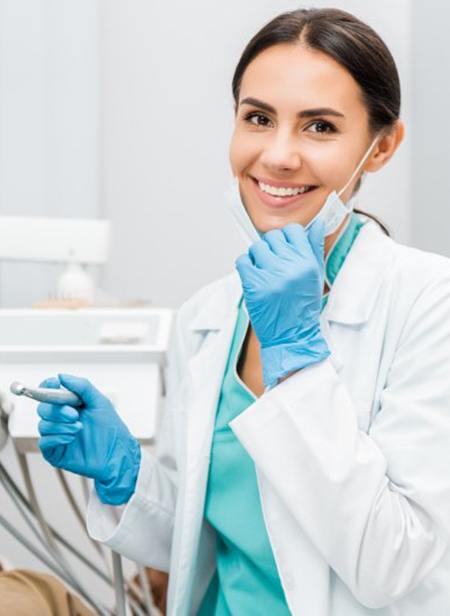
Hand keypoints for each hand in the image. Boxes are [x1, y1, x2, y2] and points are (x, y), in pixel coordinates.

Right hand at [37, 374, 140, 504]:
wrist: (117, 453)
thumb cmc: (110, 428)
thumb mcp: (100, 402)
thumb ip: (82, 387)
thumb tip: (61, 376)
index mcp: (69, 405)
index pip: (49, 392)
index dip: (48, 387)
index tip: (54, 383)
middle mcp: (60, 419)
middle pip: (43, 408)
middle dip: (57, 409)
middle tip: (75, 414)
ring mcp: (57, 435)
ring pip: (43, 425)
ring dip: (61, 425)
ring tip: (79, 428)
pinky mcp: (56, 452)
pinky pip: (44, 442)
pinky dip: (57, 437)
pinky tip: (71, 438)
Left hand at [235, 220, 329, 386]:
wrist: (292, 336)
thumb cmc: (302, 307)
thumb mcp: (315, 276)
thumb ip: (314, 248)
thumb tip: (318, 223)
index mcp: (307, 262)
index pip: (293, 230)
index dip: (286, 238)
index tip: (284, 248)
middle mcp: (290, 266)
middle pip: (273, 237)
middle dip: (271, 248)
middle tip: (274, 265)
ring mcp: (270, 275)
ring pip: (256, 247)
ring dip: (257, 257)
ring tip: (264, 273)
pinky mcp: (253, 284)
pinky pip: (243, 261)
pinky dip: (246, 267)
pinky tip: (255, 278)